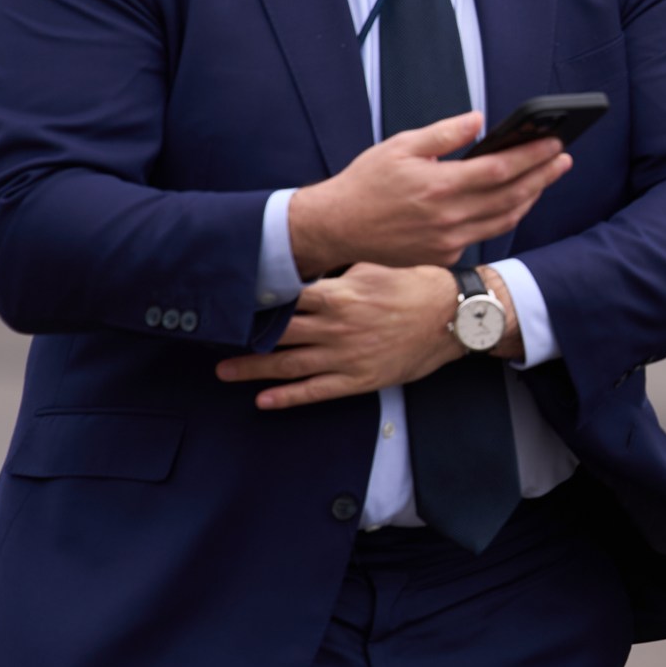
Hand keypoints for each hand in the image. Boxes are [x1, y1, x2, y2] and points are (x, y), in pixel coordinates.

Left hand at [216, 264, 461, 409]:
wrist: (453, 317)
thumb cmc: (416, 285)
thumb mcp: (374, 266)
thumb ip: (338, 272)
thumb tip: (305, 269)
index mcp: (338, 295)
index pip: (284, 298)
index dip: (255, 301)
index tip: (229, 301)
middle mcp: (336, 328)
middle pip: (277, 334)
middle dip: (243, 336)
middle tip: (212, 337)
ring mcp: (345, 357)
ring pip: (288, 365)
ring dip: (252, 369)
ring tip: (224, 371)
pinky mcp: (358, 379)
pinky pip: (315, 392)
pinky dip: (287, 397)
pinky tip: (263, 400)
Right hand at [288, 111, 569, 275]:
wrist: (336, 227)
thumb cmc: (365, 183)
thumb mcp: (400, 146)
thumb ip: (444, 133)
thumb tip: (479, 120)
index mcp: (438, 186)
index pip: (500, 170)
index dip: (532, 156)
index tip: (555, 143)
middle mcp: (448, 218)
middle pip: (511, 196)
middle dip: (542, 175)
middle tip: (563, 158)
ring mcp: (448, 241)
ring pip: (503, 219)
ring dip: (530, 198)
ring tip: (546, 177)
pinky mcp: (443, 256)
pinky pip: (483, 234)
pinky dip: (504, 216)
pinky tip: (515, 200)